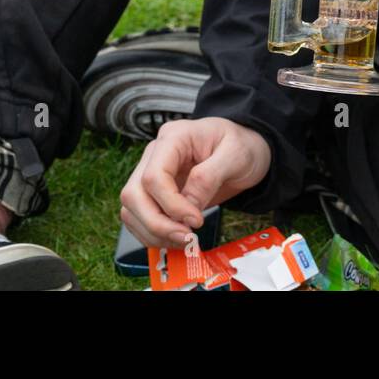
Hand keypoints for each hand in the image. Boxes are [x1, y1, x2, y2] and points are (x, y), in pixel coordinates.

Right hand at [120, 118, 270, 248]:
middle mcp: (156, 154)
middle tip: (186, 238)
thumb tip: (188, 207)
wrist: (246, 149)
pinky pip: (139, 217)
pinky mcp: (156, 193)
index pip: (153, 176)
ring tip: (185, 240)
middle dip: (156, 223)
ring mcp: (152, 173)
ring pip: (131, 209)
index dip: (171, 204)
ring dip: (153, 233)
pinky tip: (176, 238)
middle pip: (134, 194)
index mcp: (173, 137)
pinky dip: (154, 234)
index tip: (195, 220)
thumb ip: (208, 178)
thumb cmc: (242, 145)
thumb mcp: (236, 155)